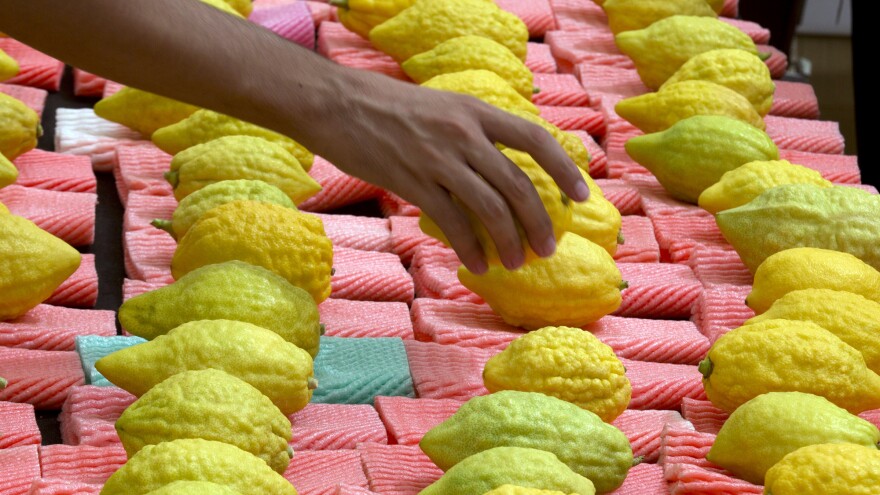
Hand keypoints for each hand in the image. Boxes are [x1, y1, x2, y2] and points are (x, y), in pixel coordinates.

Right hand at [304, 70, 589, 272]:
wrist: (337, 103)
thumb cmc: (388, 107)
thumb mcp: (442, 107)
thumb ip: (471, 133)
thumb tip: (500, 167)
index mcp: (476, 110)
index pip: (535, 139)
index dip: (565, 168)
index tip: (583, 194)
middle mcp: (464, 132)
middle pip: (518, 184)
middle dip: (539, 222)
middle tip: (547, 249)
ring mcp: (438, 157)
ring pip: (490, 207)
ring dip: (509, 242)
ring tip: (516, 263)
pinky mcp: (412, 180)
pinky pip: (452, 221)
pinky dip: (470, 247)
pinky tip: (476, 264)